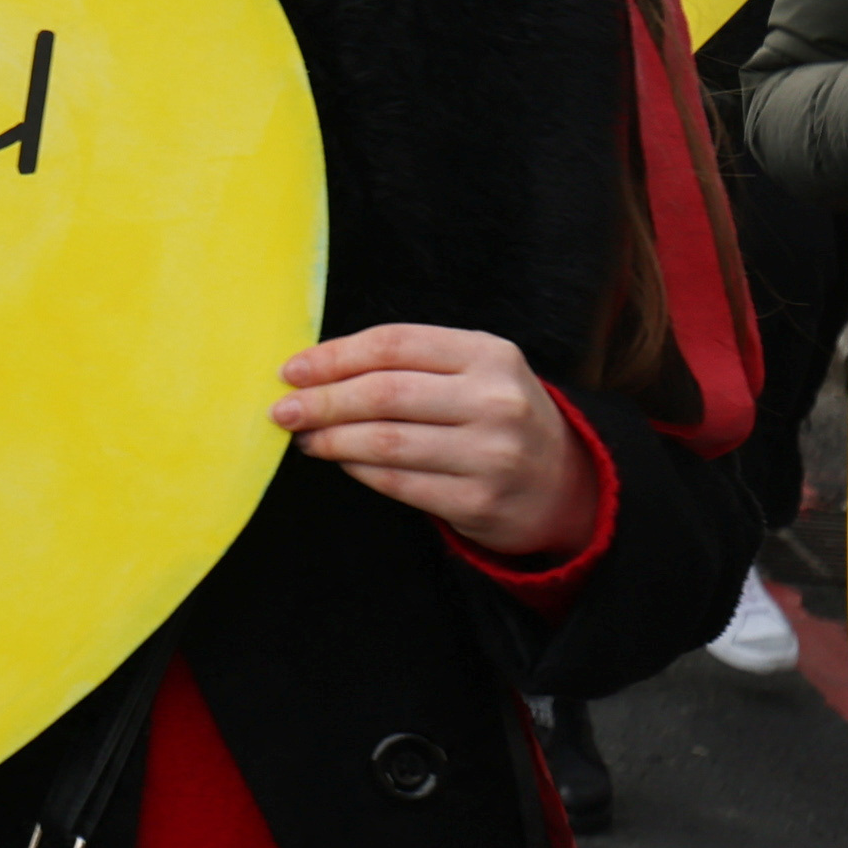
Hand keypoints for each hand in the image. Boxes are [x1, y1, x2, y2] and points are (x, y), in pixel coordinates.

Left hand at [273, 323, 600, 562]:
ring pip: (385, 442)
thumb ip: (409, 362)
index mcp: (488, 354)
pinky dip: (357, 470)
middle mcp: (494, 400)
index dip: (334, 356)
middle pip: (384, 393)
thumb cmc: (496, 416)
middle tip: (283, 409)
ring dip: (332, 439)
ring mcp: (490, 454)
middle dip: (322, 401)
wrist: (563, 483)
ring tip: (306, 437)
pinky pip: (397, 483)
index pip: (393, 345)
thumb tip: (317, 368)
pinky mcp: (478, 501)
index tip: (292, 370)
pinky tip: (340, 460)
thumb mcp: (473, 370)